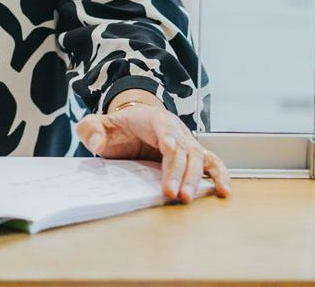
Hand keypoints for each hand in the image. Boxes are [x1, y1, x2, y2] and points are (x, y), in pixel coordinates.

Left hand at [76, 96, 229, 202]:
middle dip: (177, 171)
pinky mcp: (193, 156)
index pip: (162, 125)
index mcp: (152, 118)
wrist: (132, 126)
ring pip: (198, 157)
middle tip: (171, 193)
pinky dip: (219, 175)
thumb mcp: (96, 125)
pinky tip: (223, 190)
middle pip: (181, 148)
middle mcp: (174, 128)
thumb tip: (96, 142)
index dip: (167, 136)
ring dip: (195, 178)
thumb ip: (90, 129)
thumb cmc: (116, 128)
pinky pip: (210, 163)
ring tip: (188, 197)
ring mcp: (186, 142)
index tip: (169, 148)